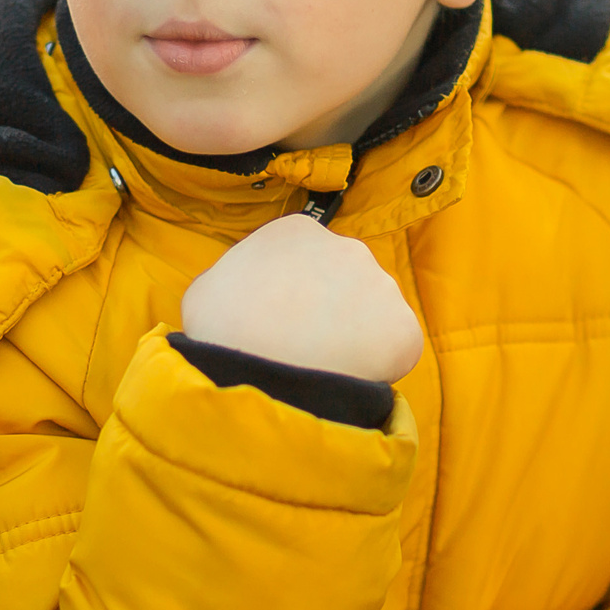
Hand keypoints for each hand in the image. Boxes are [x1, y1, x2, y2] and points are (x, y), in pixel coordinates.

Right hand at [181, 214, 422, 382]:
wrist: (261, 374)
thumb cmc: (223, 330)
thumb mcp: (206, 289)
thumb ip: (232, 279)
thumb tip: (242, 294)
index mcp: (297, 230)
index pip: (305, 259)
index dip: (292, 293)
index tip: (278, 319)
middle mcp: (347, 246)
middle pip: (343, 281)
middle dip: (329, 310)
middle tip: (302, 346)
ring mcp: (381, 285)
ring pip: (372, 313)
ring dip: (354, 336)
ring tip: (324, 366)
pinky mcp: (404, 328)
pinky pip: (395, 349)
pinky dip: (378, 366)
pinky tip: (348, 379)